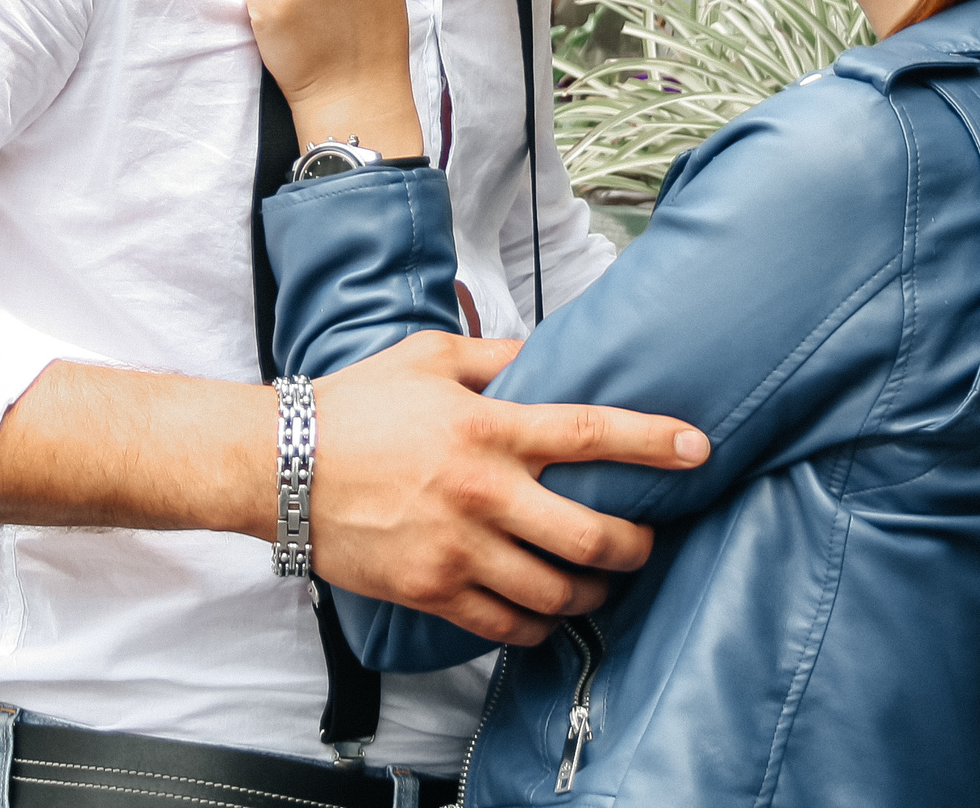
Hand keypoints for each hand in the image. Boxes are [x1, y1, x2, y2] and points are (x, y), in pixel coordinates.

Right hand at [310, 332, 709, 644]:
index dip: (654, 442)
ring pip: (555, 592)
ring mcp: (458, 548)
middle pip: (590, 535)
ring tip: (599, 583)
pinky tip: (547, 612)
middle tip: (644, 541)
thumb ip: (494, 357)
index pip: (591, 433)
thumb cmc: (354, 405)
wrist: (280, 465)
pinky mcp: (432, 591)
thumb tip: (546, 353)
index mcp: (487, 428)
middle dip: (635, 546)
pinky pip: (506, 625)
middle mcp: (483, 492)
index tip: (699, 449)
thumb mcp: (427, 357)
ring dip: (592, 593)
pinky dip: (539, 625)